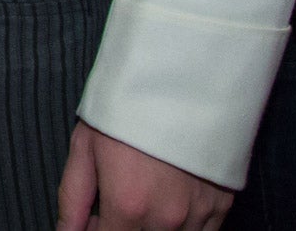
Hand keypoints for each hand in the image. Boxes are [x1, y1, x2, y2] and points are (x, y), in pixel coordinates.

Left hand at [56, 123, 232, 230]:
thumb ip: (73, 198)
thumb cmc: (129, 107)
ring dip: (152, 230)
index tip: (94, 219)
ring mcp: (198, 216)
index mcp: (128, 205)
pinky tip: (167, 202)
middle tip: (114, 207)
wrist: (186, 78)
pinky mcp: (222, 207)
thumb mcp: (86, 146)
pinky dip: (182, 228)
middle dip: (122, 228)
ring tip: (141, 201)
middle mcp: (166, 218)